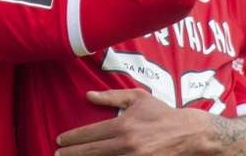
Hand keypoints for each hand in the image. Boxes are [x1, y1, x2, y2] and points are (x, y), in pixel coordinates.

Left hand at [56, 89, 207, 155]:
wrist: (189, 133)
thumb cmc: (161, 112)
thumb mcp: (137, 98)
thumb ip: (111, 97)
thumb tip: (88, 96)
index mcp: (123, 125)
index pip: (91, 133)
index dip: (73, 138)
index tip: (59, 140)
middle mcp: (127, 144)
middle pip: (92, 152)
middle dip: (72, 154)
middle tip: (57, 155)